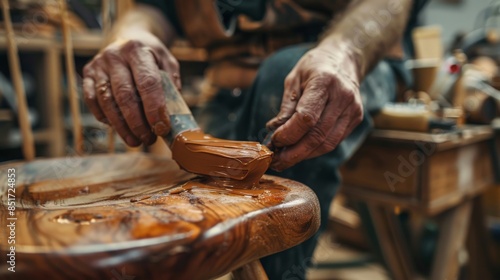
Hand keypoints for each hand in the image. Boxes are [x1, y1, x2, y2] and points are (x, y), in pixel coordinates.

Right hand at [83, 31, 179, 146]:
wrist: (127, 38)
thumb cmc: (151, 56)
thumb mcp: (167, 63)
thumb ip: (172, 86)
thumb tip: (172, 115)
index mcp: (138, 50)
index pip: (147, 83)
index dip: (155, 108)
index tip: (161, 128)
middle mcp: (114, 55)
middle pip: (125, 95)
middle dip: (138, 123)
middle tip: (149, 139)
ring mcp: (98, 65)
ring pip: (107, 102)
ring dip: (122, 126)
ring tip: (136, 141)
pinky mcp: (87, 74)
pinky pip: (92, 101)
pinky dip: (105, 118)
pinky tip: (118, 128)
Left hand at [266, 46, 363, 170]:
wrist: (344, 59)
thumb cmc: (314, 67)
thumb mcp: (294, 78)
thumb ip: (286, 106)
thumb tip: (274, 131)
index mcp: (324, 82)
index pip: (307, 117)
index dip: (288, 134)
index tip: (274, 141)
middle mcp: (343, 97)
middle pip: (317, 135)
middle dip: (294, 153)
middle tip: (277, 162)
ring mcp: (353, 109)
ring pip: (327, 143)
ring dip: (304, 155)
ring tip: (285, 160)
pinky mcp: (356, 118)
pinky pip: (334, 141)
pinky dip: (315, 150)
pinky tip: (301, 151)